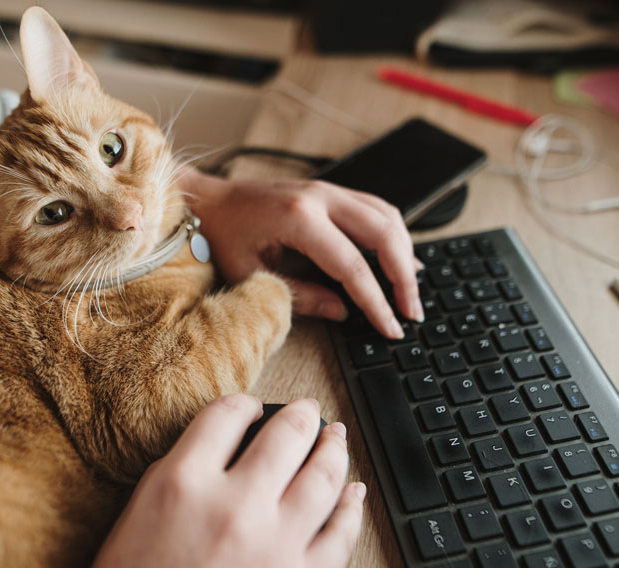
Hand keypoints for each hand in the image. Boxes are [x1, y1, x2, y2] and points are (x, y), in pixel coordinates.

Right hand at [79, 395, 364, 567]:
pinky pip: (341, 535)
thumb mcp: (136, 518)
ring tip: (336, 438)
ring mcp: (274, 545)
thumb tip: (223, 448)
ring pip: (324, 475)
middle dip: (302, 413)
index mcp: (184, 483)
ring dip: (335, 448)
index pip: (227, 414)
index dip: (245, 403)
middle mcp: (234, 506)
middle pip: (287, 434)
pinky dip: (352, 508)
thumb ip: (180, 473)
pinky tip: (354, 493)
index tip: (252, 407)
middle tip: (308, 409)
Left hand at [181, 168, 422, 338]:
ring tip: (411, 291)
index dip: (377, 302)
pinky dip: (394, 235)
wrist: (207, 201)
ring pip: (387, 216)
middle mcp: (320, 197)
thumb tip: (342, 312)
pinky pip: (375, 209)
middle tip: (411, 312)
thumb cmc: (222, 236)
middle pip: (384, 234)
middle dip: (404, 277)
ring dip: (405, 254)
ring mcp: (327, 190)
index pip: (353, 266)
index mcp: (298, 219)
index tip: (391, 327)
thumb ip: (300, 296)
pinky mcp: (330, 192)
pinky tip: (401, 260)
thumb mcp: (252, 276)